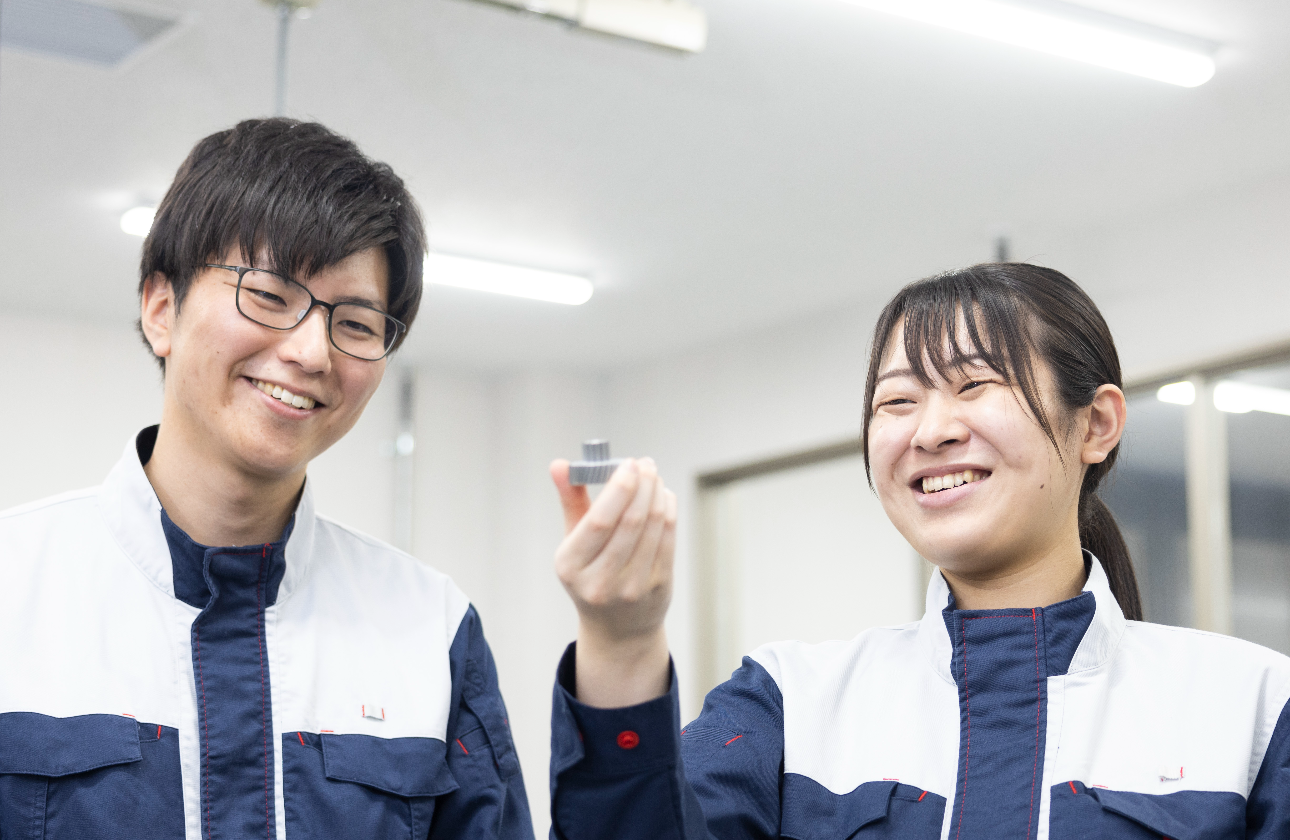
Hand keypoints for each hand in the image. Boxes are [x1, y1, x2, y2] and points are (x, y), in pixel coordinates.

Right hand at [551, 457, 676, 707]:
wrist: (617, 628)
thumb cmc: (591, 573)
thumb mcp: (573, 543)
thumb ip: (569, 501)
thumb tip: (559, 464)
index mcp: (571, 566)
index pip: (600, 521)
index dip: (619, 489)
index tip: (629, 464)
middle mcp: (600, 581)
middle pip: (631, 521)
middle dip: (642, 485)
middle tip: (646, 464)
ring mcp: (632, 587)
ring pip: (653, 527)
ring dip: (657, 494)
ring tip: (654, 477)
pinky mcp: (658, 588)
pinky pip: (668, 539)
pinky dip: (669, 511)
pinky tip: (665, 496)